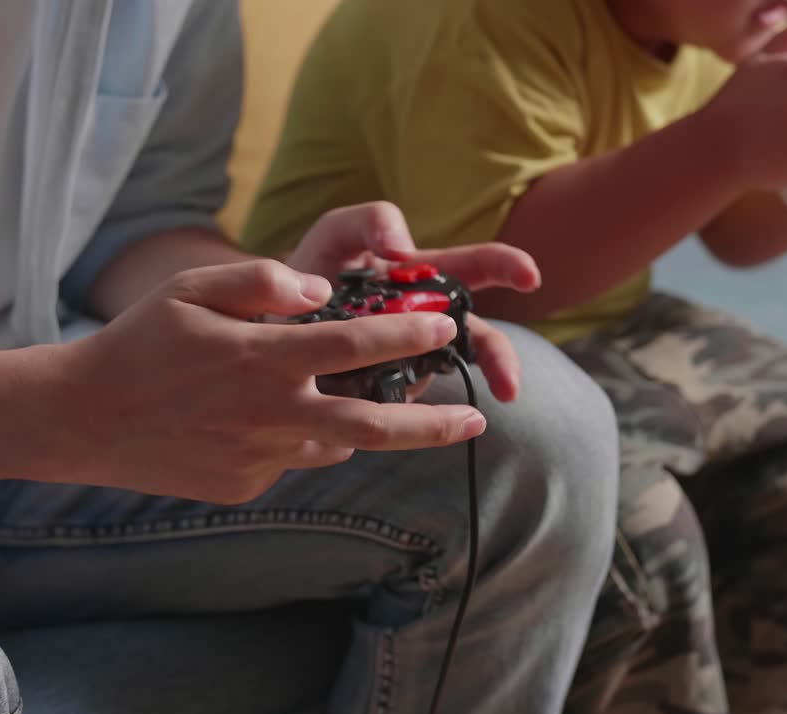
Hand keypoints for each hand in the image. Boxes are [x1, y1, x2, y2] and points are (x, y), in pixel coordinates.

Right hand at [48, 260, 487, 504]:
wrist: (83, 419)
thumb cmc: (139, 342)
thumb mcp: (190, 289)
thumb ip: (260, 283)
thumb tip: (320, 292)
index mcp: (263, 360)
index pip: (356, 344)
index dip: (408, 332)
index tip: (445, 323)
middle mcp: (271, 414)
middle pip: (374, 426)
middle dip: (434, 425)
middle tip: (477, 420)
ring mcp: (260, 458)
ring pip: (335, 443)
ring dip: (367, 428)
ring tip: (394, 413)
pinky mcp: (245, 486)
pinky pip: (292, 458)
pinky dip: (301, 436)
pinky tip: (273, 418)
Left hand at [285, 201, 540, 401]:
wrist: (258, 327)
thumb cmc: (305, 273)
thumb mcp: (335, 235)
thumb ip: (370, 222)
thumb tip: (403, 249)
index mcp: (420, 277)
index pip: (473, 267)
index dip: (504, 267)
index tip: (528, 276)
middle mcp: (423, 320)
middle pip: (476, 336)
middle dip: (499, 356)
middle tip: (509, 381)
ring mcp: (407, 361)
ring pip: (445, 376)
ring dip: (456, 398)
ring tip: (470, 418)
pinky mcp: (383, 394)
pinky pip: (403, 402)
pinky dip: (408, 410)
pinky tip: (398, 416)